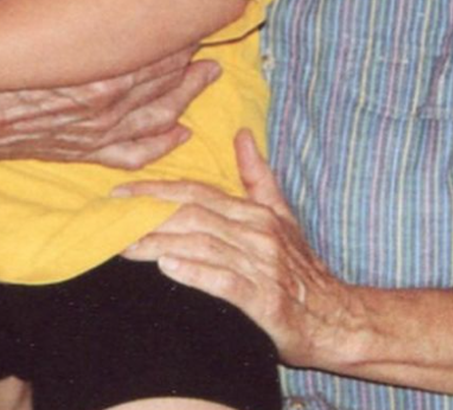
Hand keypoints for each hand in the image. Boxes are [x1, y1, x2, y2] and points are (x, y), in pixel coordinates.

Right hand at [0, 48, 218, 171]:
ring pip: (159, 116)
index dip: (180, 31)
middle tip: (209, 42)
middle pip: (164, 78)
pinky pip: (135, 152)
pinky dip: (162, 144)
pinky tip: (180, 133)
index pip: (156, 45)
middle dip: (189, 60)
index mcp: (98, 62)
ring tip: (208, 77)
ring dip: (187, 96)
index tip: (198, 16)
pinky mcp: (84, 151)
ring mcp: (98, 131)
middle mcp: (107, 100)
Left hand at [117, 128, 345, 366]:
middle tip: (112, 218)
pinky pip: (226, 282)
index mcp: (253, 212)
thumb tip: (242, 133)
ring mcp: (261, 266)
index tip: (121, 193)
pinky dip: (197, 272)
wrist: (340, 319)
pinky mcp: (267, 301)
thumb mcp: (282, 215)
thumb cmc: (303, 268)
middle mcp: (255, 233)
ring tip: (126, 246)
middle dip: (149, 214)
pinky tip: (169, 268)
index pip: (196, 193)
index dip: (157, 189)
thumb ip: (257, 176)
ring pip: (202, 245)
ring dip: (160, 244)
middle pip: (192, 215)